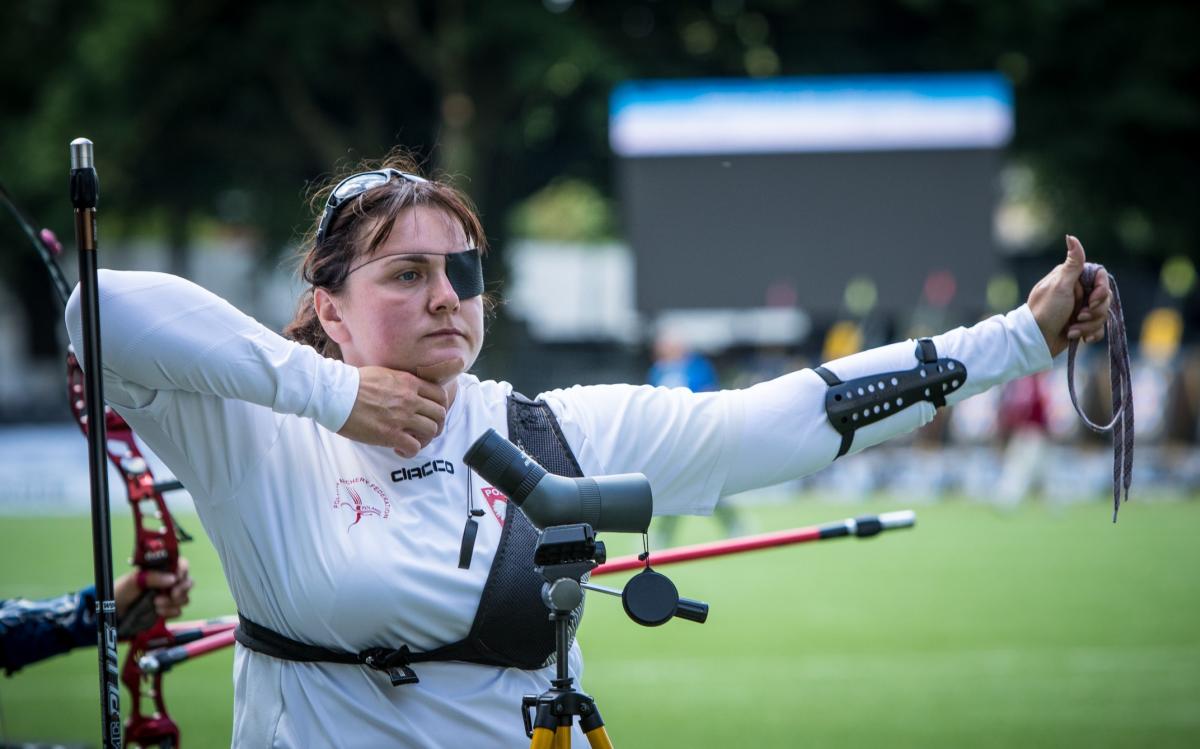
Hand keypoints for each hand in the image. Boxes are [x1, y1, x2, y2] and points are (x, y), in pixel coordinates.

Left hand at [114, 557, 193, 620]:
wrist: (114, 612)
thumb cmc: (121, 591)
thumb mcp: (133, 580)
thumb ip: (152, 577)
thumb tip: (173, 579)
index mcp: (161, 569)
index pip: (181, 564)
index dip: (183, 570)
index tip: (176, 579)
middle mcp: (168, 582)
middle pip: (188, 581)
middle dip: (182, 588)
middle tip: (172, 594)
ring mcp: (169, 597)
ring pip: (185, 597)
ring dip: (173, 602)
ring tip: (156, 603)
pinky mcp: (168, 610)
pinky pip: (178, 611)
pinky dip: (169, 612)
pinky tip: (157, 611)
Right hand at [338, 365, 449, 457]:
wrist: (335, 394)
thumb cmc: (353, 383)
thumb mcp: (384, 374)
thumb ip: (400, 382)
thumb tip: (406, 389)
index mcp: (409, 383)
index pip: (441, 395)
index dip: (440, 407)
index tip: (431, 414)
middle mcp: (410, 399)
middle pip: (440, 414)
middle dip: (436, 425)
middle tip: (424, 432)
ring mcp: (402, 417)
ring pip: (431, 431)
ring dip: (425, 439)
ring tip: (412, 441)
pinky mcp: (390, 434)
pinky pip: (414, 447)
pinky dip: (410, 452)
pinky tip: (399, 450)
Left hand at [1027, 235, 1112, 356]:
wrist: (1036, 341)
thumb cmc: (1046, 311)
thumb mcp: (1060, 286)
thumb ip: (1072, 264)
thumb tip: (1071, 237)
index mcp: (1072, 278)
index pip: (1101, 277)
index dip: (1102, 290)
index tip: (1093, 300)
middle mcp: (1077, 292)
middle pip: (1105, 297)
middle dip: (1095, 311)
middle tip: (1079, 317)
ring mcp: (1080, 308)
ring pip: (1102, 314)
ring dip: (1089, 325)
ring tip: (1072, 329)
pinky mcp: (1081, 324)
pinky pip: (1098, 328)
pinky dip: (1090, 334)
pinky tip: (1080, 338)